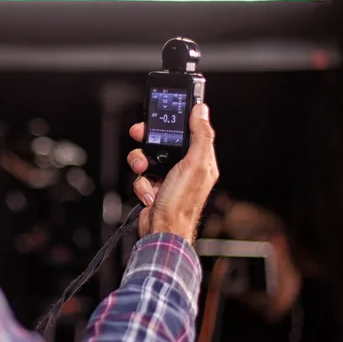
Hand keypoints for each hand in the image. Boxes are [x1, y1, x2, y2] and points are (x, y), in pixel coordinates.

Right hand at [127, 104, 218, 243]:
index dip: (179, 118)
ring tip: (144, 171)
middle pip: (164, 140)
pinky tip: (150, 194)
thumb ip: (200, 136)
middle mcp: (186, 166)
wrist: (163, 232)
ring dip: (141, 162)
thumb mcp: (195, 164)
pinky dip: (141, 184)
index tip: (167, 108)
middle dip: (149, 138)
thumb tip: (202, 111)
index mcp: (201, 159)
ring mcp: (169, 177)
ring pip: (148, 156)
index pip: (191, 129)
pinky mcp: (154, 187)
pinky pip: (142, 175)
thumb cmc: (182, 203)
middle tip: (140, 134)